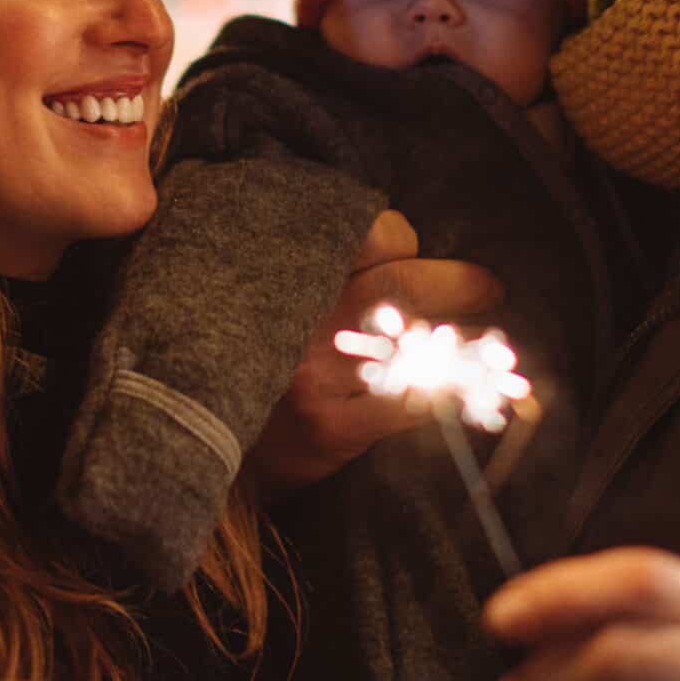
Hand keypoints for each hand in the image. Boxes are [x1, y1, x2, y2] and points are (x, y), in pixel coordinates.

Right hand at [248, 210, 502, 495]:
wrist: (190, 446)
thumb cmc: (230, 360)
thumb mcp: (245, 292)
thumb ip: (303, 265)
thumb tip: (388, 251)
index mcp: (280, 268)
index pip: (366, 234)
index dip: (401, 240)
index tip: (415, 253)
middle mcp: (296, 313)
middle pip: (402, 282)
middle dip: (457, 284)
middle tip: (487, 288)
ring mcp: (313, 371)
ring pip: (414, 340)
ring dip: (463, 340)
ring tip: (489, 344)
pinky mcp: (328, 424)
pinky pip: (410, 402)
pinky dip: (448, 394)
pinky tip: (467, 395)